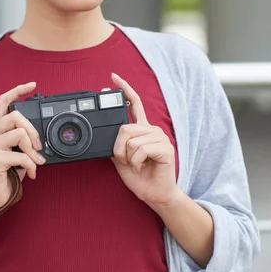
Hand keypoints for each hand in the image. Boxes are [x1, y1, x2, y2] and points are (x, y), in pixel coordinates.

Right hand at [0, 82, 46, 216]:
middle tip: (38, 146)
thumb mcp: (15, 154)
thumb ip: (24, 142)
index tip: (32, 85)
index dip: (17, 91)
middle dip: (33, 130)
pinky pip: (22, 156)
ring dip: (33, 149)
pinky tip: (31, 174)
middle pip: (15, 115)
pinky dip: (32, 166)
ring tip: (35, 162)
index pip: (3, 102)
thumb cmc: (4, 175)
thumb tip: (41, 139)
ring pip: (20, 133)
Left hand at [111, 73, 181, 208]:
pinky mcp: (165, 148)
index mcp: (142, 130)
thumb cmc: (140, 177)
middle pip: (124, 128)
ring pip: (131, 140)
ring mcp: (160, 138)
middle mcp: (152, 130)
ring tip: (137, 165)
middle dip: (118, 148)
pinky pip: (140, 150)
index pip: (135, 104)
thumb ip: (115, 144)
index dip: (125, 90)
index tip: (114, 77)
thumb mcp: (121, 159)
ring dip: (128, 158)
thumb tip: (105, 136)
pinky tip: (143, 167)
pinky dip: (136, 162)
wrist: (155, 194)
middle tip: (125, 160)